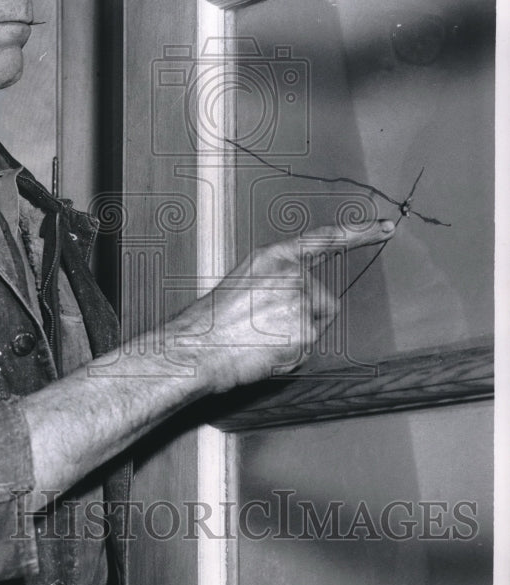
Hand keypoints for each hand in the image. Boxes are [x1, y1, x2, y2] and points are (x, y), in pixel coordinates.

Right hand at [166, 219, 395, 393]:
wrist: (198, 345)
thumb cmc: (214, 319)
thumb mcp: (244, 281)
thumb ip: (277, 278)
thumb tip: (300, 295)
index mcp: (273, 257)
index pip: (325, 239)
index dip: (359, 233)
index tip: (385, 227)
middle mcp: (292, 275)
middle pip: (323, 300)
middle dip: (303, 316)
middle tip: (264, 325)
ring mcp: (301, 304)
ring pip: (316, 327)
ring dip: (295, 336)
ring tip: (261, 338)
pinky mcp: (306, 334)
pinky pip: (308, 350)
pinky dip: (290, 356)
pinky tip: (265, 351)